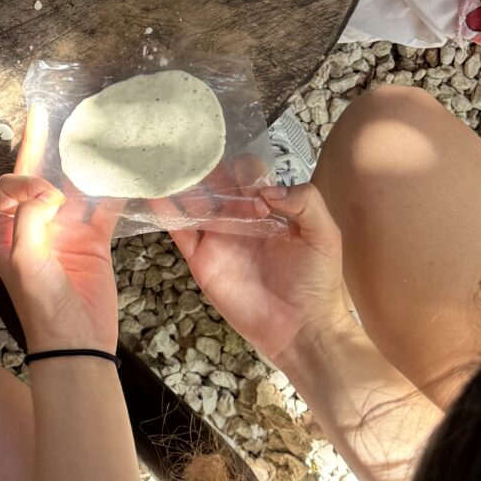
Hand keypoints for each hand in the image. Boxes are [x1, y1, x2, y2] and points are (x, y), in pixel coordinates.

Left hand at [0, 114, 121, 353]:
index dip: (25, 175)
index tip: (46, 188)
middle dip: (41, 147)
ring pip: (72, 188)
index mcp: (8, 232)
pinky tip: (121, 169)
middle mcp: (35, 227)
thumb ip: (29, 219)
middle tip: (47, 113)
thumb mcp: (26, 261)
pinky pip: (103, 208)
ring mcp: (66, 233)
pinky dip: (112, 189)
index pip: (10, 186)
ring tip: (89, 133)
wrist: (76, 344)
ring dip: (79, 163)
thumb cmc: (42, 306)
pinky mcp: (93, 242)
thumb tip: (46, 188)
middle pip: (37, 178)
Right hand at [171, 179, 353, 369]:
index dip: (246, 171)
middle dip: (207, 166)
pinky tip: (155, 194)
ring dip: (182, 184)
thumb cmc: (318, 282)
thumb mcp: (325, 234)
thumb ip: (306, 201)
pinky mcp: (202, 261)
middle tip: (195, 152)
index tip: (251, 188)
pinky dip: (165, 213)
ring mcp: (219, 239)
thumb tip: (267, 189)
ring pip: (194, 203)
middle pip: (217, 183)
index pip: (249, 175)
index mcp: (270, 208)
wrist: (302, 329)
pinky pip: (180, 232)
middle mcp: (241, 219)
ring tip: (168, 164)